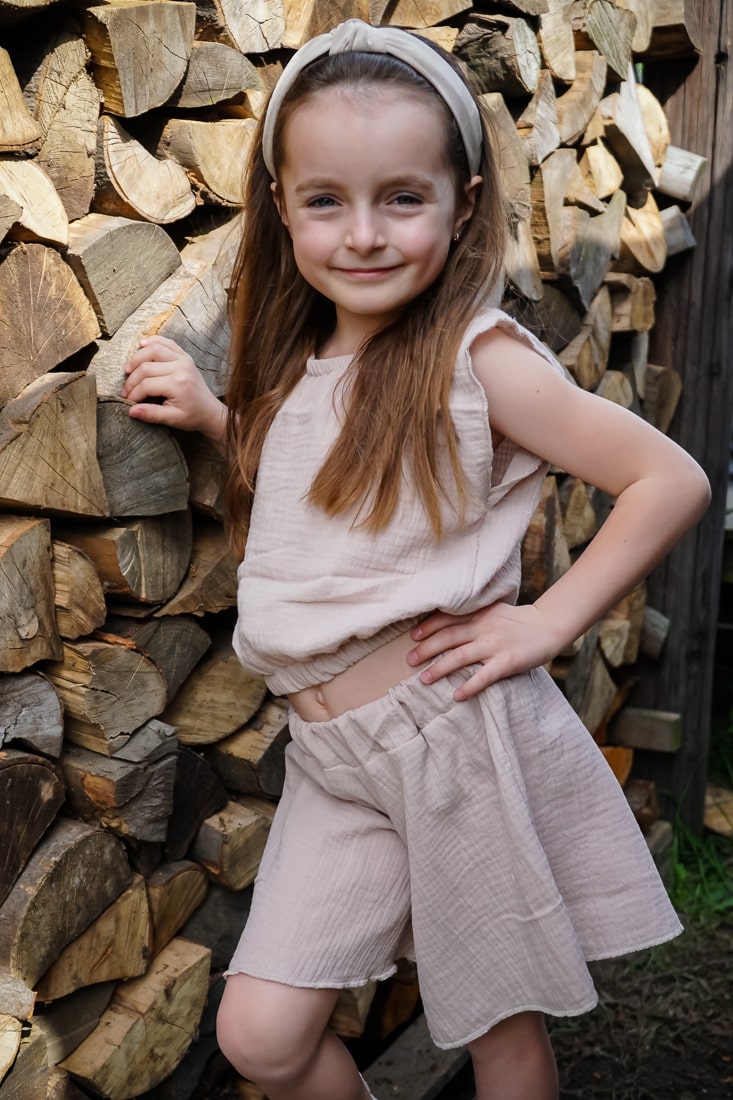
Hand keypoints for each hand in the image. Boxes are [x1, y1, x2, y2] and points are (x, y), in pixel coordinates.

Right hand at [121, 335, 226, 445]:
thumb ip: (151, 414)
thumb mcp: (172, 420)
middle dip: (132, 380)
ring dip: (137, 358)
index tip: (127, 402)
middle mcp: (181, 367)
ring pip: (153, 349)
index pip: (146, 385)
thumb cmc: (193, 416)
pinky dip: (153, 341)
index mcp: (178, 384)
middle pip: (146, 367)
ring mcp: (183, 359)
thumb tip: (131, 410)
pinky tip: (142, 344)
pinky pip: (166, 342)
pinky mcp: (184, 356)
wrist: (210, 411)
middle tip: (126, 391)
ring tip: (128, 370)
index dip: (133, 394)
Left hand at [406, 603, 564, 700]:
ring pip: (461, 656)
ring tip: (424, 679)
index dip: (428, 627)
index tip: (412, 636)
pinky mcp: (508, 661)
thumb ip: (474, 616)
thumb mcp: (494, 612)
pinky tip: (457, 696)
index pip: (448, 618)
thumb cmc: (519, 622)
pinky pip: (485, 675)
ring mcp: (495, 644)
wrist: (549, 626)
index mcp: (479, 614)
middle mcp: (484, 627)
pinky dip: (470, 686)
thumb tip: (447, 626)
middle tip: (409, 660)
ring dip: (440, 668)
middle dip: (426, 648)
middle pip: (448, 637)